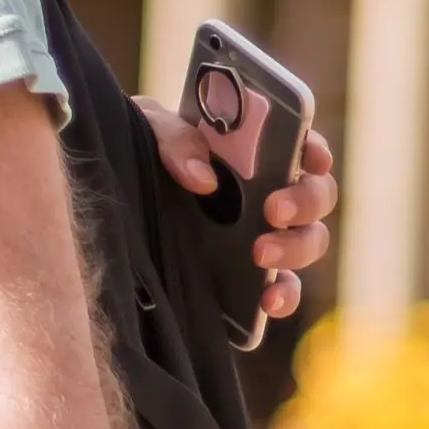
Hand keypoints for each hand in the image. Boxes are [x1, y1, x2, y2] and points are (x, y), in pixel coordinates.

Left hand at [135, 98, 341, 322]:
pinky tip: (266, 300)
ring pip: (308, 241)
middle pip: (316, 194)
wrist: (112, 200)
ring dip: (295, 248)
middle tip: (273, 209)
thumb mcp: (149, 128)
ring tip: (260, 253)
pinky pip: (282, 289)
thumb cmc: (141, 149)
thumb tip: (203, 180)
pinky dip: (284, 296)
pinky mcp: (251, 274)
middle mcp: (270, 192)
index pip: (302, 145)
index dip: (314, 149)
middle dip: (305, 201)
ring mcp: (265, 234)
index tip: (311, 158)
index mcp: (255, 149)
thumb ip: (175, 137)